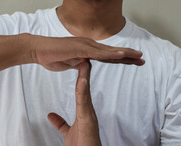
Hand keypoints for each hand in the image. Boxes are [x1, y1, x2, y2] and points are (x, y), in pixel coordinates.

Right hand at [29, 34, 144, 70]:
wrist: (38, 50)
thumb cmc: (51, 56)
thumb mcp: (69, 63)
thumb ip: (79, 64)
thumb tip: (84, 65)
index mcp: (87, 50)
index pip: (107, 56)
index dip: (121, 59)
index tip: (133, 62)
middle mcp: (89, 45)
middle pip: (112, 52)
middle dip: (128, 56)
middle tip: (142, 59)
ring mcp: (85, 46)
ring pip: (108, 51)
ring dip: (124, 53)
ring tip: (138, 56)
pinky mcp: (80, 49)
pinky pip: (98, 53)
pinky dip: (111, 54)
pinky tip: (121, 55)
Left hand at [47, 59, 107, 145]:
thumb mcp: (67, 133)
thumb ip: (60, 123)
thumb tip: (50, 115)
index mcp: (83, 110)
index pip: (81, 89)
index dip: (79, 74)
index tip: (77, 60)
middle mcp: (87, 109)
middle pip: (85, 86)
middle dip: (84, 70)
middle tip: (84, 53)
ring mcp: (88, 115)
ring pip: (86, 92)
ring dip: (85, 77)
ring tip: (85, 62)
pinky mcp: (89, 121)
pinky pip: (85, 104)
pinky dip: (83, 92)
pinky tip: (82, 82)